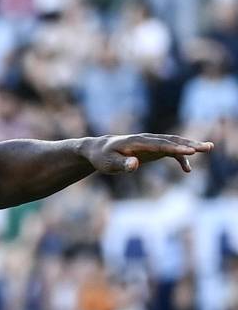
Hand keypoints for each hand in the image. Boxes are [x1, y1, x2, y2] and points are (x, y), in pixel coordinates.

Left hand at [83, 134, 212, 174]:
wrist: (100, 150)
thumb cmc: (103, 157)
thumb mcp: (109, 164)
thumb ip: (122, 164)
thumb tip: (135, 165)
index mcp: (136, 142)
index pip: (159, 144)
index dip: (174, 148)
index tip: (190, 151)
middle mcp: (146, 139)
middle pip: (171, 140)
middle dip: (189, 143)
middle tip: (208, 147)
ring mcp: (151, 143)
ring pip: (174, 143)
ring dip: (190, 145)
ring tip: (209, 148)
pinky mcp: (153, 149)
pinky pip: (170, 152)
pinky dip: (180, 158)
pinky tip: (187, 170)